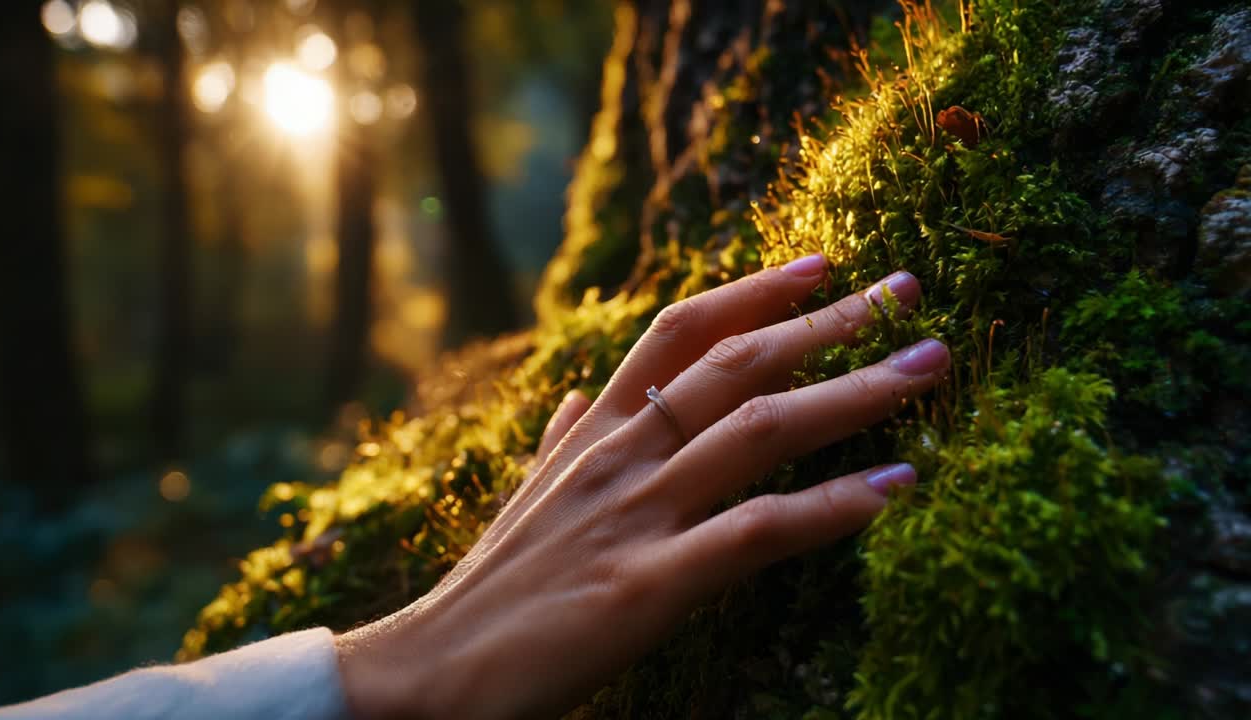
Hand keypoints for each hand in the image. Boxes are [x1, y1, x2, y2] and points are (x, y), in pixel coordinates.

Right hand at [335, 255, 949, 719]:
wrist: (431, 669)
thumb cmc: (491, 587)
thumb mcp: (527, 495)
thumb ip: (562, 440)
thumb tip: (581, 394)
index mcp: (595, 433)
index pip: (680, 331)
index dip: (755, 291)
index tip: (822, 264)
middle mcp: (620, 454)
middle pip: (737, 363)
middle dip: (830, 323)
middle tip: (910, 290)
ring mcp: (635, 513)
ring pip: (758, 430)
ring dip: (853, 393)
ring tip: (928, 367)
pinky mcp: (648, 584)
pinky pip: (755, 532)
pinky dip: (831, 507)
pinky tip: (895, 488)